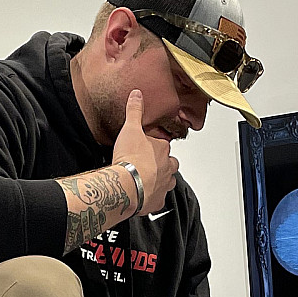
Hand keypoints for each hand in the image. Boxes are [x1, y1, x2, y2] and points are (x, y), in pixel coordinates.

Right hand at [113, 89, 178, 215]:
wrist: (126, 185)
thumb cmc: (130, 159)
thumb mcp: (130, 128)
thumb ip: (134, 111)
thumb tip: (138, 95)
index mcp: (162, 149)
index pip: (164, 145)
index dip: (156, 145)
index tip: (148, 146)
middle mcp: (166, 168)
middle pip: (171, 164)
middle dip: (165, 163)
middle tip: (151, 163)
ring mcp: (163, 186)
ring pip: (169, 182)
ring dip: (162, 180)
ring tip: (150, 180)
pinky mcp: (156, 201)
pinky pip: (158, 201)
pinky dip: (153, 199)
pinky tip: (145, 198)